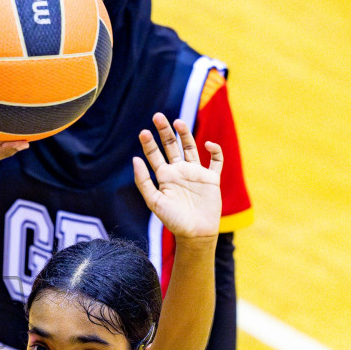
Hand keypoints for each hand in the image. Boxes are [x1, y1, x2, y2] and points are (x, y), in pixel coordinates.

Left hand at [131, 113, 222, 241]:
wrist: (196, 233)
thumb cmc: (174, 221)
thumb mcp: (154, 201)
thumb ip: (144, 181)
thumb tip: (134, 159)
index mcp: (165, 177)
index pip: (155, 154)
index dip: (149, 143)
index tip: (143, 131)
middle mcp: (179, 171)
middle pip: (171, 145)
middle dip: (164, 131)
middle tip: (157, 116)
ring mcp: (196, 173)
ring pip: (191, 147)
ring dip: (185, 134)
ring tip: (178, 122)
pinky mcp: (211, 178)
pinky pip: (216, 160)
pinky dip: (215, 150)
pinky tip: (207, 145)